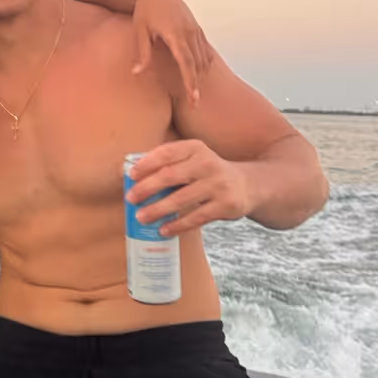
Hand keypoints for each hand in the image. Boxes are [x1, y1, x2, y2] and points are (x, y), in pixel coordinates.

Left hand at [126, 140, 247, 235]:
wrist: (247, 185)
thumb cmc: (208, 172)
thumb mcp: (193, 158)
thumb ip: (169, 162)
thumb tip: (132, 172)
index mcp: (196, 148)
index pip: (167, 152)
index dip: (147, 163)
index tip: (131, 175)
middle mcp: (208, 164)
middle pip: (171, 176)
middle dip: (147, 188)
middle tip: (131, 199)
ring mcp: (218, 185)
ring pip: (181, 200)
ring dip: (158, 209)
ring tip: (142, 217)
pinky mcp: (226, 205)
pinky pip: (196, 218)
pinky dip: (178, 225)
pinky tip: (164, 229)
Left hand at [131, 0, 213, 103]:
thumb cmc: (144, 11)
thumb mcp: (140, 31)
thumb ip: (141, 52)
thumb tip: (136, 73)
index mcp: (175, 33)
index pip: (187, 62)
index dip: (190, 81)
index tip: (193, 97)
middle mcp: (189, 31)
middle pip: (198, 63)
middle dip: (197, 83)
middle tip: (194, 102)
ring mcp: (195, 28)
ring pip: (203, 57)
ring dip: (201, 74)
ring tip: (196, 91)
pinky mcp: (196, 27)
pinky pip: (204, 48)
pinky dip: (204, 61)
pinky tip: (201, 73)